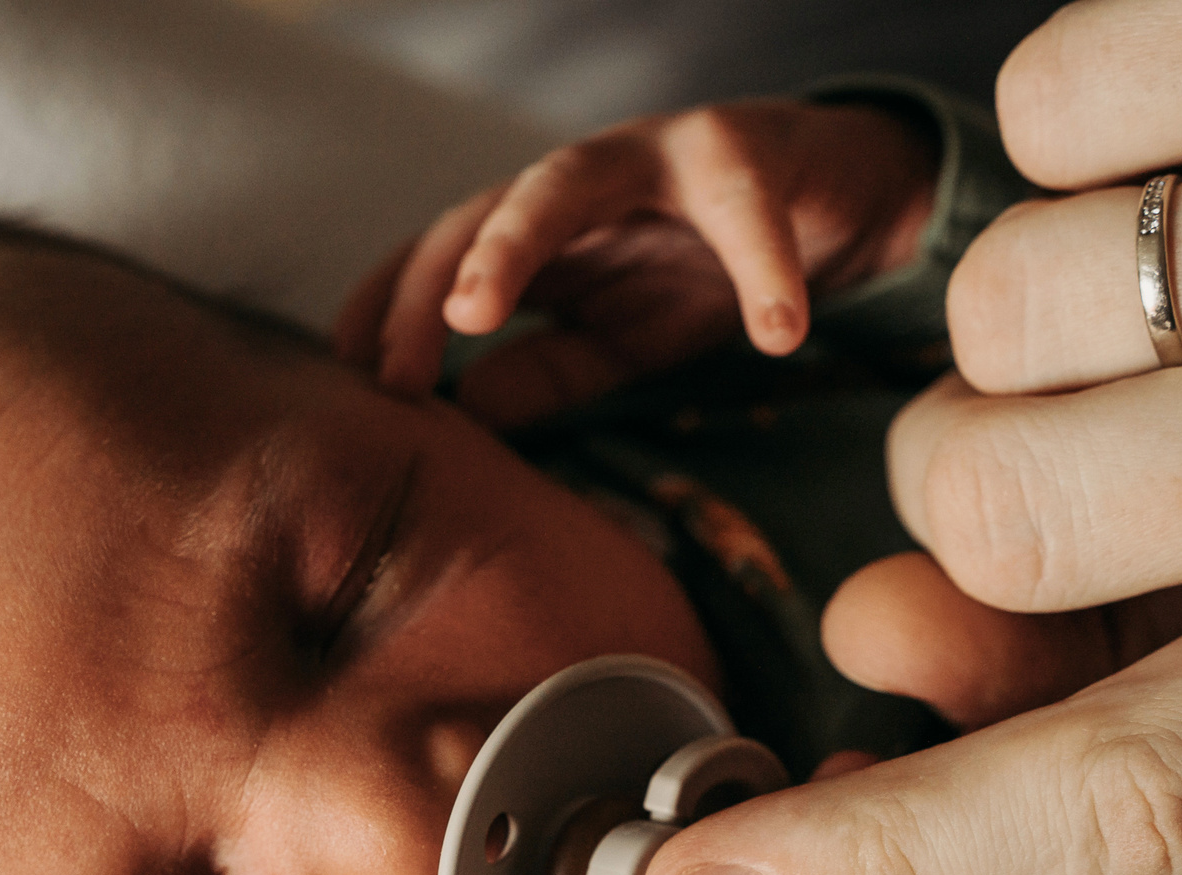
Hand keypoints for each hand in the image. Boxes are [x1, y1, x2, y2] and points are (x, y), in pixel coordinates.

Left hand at [334, 99, 936, 428]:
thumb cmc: (707, 267)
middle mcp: (582, 178)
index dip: (392, 314)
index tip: (354, 382)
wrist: (827, 203)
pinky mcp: (750, 153)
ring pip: (570, 177)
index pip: (445, 260)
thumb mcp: (620, 340)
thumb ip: (550, 370)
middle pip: (480, 209)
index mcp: (544, 230)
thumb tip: (469, 414)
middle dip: (423, 280)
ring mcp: (659, 153)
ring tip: (476, 309)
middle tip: (394, 366)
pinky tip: (777, 333)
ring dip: (513, 240)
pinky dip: (764, 271)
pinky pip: (746, 212)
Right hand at [641, 0, 1181, 874]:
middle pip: (1000, 509)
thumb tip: (863, 642)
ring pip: (995, 298)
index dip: (901, 861)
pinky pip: (1049, 94)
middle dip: (980, 460)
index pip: (1144, 794)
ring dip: (1038, 299)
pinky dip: (1088, 119)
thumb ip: (1097, 660)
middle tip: (1125, 413)